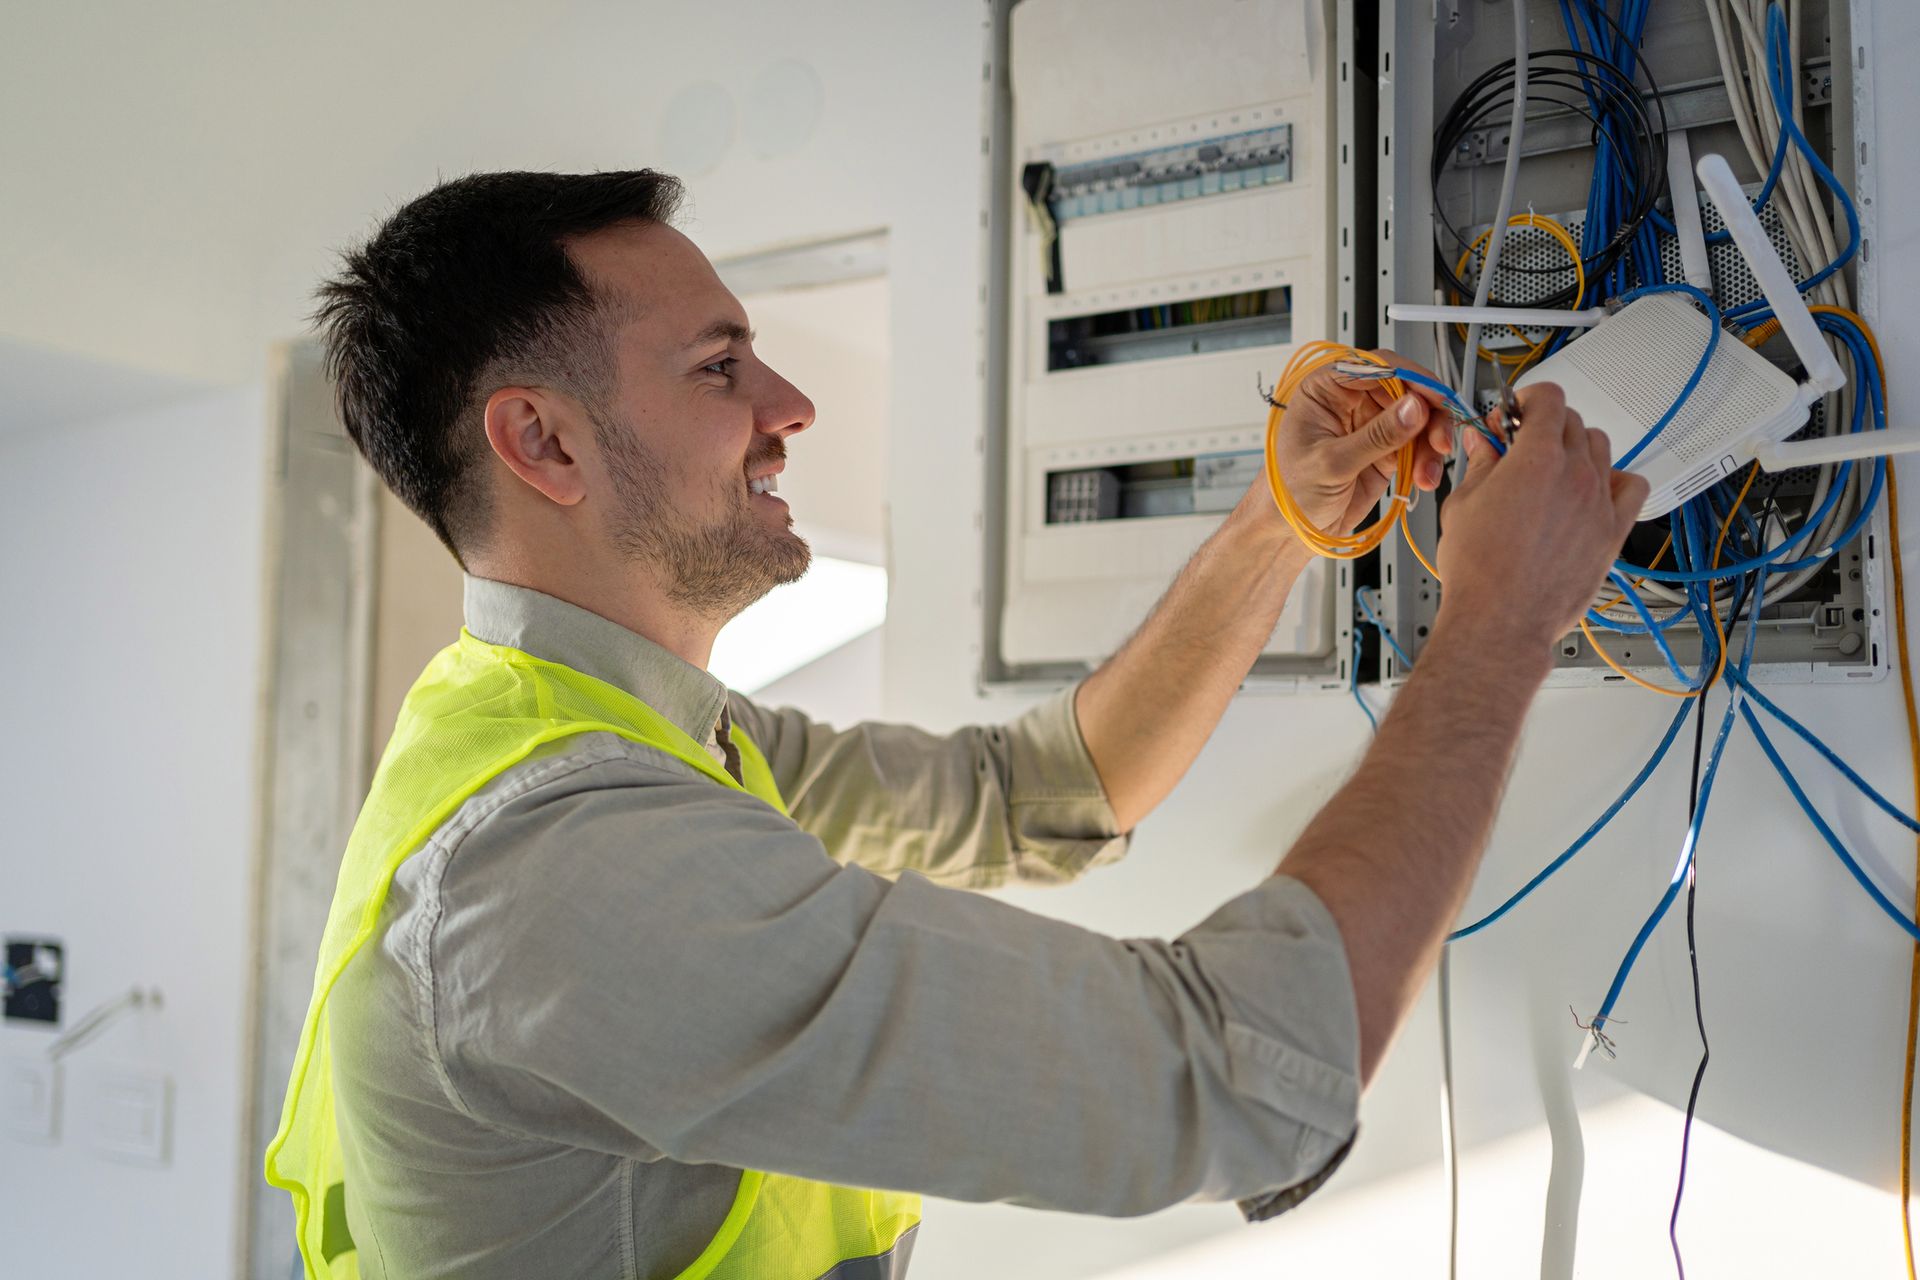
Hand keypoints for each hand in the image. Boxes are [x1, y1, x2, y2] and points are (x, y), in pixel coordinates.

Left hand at [1249, 352, 1456, 544]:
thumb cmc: (1288, 494)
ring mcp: (1370, 425)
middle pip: (1405, 389)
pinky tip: (1424, 477)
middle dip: (1428, 414)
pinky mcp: (1385, 450)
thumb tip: (1413, 408)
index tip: (1434, 397)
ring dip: (1430, 442)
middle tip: (1439, 439)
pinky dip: (1427, 460)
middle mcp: (1349, 401)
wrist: (1290, 533)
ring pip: (1417, 417)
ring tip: (1427, 472)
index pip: (1375, 366)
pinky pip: (1417, 444)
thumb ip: (1376, 436)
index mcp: (1324, 390)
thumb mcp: (1331, 464)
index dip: (1410, 377)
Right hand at [1434, 382, 1648, 649]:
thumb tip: (1482, 444)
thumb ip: (1479, 465)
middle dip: (1544, 425)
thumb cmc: (1479, 571)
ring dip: (1577, 449)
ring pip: (1601, 448)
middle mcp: (1575, 474)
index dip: (1526, 399)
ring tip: (1554, 470)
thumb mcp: (1462, 505)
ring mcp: (1598, 502)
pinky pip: (1633, 487)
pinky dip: (1617, 481)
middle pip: (1573, 421)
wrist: (1500, 620)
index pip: (1548, 398)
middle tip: (1520, 447)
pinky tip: (1594, 491)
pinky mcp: (1612, 532)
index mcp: (1536, 458)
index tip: (1512, 415)